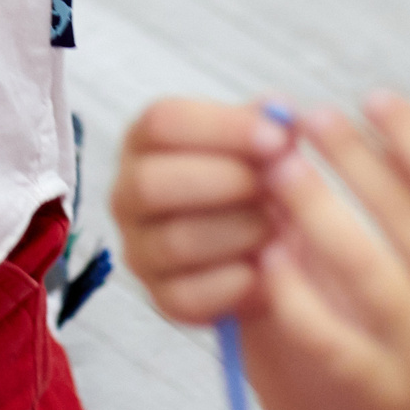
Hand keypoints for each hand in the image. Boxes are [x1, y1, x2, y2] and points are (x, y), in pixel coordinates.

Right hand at [111, 98, 298, 325]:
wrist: (271, 253)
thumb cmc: (259, 186)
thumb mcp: (265, 146)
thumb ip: (272, 124)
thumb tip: (281, 111)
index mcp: (146, 143)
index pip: (162, 122)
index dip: (222, 128)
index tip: (277, 138)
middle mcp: (128, 195)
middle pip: (152, 182)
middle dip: (225, 182)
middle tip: (274, 187)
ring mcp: (138, 249)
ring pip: (174, 241)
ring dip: (237, 232)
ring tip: (275, 227)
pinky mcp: (160, 298)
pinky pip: (188, 296)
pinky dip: (234, 282)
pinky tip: (264, 269)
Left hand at [258, 94, 409, 409]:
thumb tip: (406, 148)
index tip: (373, 98)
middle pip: (401, 212)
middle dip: (348, 155)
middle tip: (308, 118)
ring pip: (356, 264)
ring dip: (311, 208)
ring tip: (277, 170)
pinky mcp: (389, 397)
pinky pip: (327, 335)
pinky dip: (293, 293)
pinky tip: (269, 256)